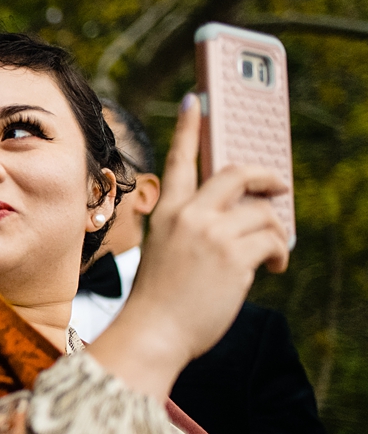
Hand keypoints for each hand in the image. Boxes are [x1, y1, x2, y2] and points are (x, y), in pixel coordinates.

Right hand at [88, 94, 289, 397]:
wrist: (153, 333)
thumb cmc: (159, 302)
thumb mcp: (166, 255)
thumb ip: (195, 232)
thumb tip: (245, 223)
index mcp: (166, 214)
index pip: (178, 160)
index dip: (188, 127)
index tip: (196, 100)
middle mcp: (188, 216)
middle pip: (236, 173)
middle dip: (265, 176)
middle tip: (278, 186)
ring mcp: (211, 233)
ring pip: (262, 214)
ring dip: (275, 234)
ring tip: (272, 256)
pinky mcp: (234, 255)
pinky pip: (273, 240)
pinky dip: (279, 254)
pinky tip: (272, 270)